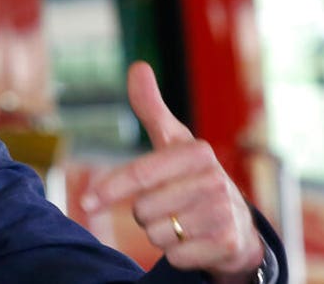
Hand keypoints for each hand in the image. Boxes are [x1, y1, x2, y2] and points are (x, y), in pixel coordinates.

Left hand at [81, 62, 263, 280]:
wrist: (238, 224)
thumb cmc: (192, 176)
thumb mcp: (174, 141)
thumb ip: (151, 108)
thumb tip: (138, 66)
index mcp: (197, 152)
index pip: (140, 175)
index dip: (109, 189)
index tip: (85, 201)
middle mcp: (215, 180)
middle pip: (143, 210)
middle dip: (146, 213)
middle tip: (168, 205)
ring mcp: (224, 213)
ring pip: (157, 235)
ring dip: (162, 234)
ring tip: (183, 222)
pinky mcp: (227, 245)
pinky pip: (175, 257)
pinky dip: (178, 254)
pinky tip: (195, 242)